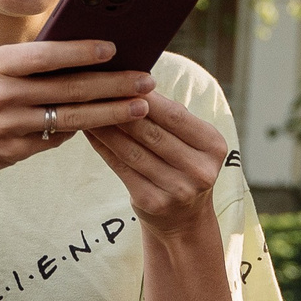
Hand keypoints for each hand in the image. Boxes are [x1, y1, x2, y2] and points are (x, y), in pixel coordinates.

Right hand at [0, 38, 153, 185]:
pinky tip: (102, 124)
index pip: (47, 55)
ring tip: (140, 107)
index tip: (115, 48)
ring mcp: (7, 128)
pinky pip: (54, 140)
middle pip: (69, 90)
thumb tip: (76, 56)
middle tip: (147, 80)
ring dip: (110, 114)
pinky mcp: (11, 153)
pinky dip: (78, 130)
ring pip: (71, 120)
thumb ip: (23, 62)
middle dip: (113, 85)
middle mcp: (1, 96)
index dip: (83, 51)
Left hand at [84, 91, 231, 237]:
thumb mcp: (192, 142)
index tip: (121, 80)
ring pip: (132, 150)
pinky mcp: (153, 202)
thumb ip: (171, 116)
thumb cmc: (183, 166)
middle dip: (121, 110)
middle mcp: (200, 170)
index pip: (175, 115)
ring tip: (86, 108)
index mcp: (214, 146)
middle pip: (152, 133)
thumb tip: (134, 81)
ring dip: (106, 127)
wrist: (185, 220)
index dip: (146, 97)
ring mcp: (178, 189)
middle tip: (95, 90)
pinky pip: (121, 168)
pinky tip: (90, 132)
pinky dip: (103, 147)